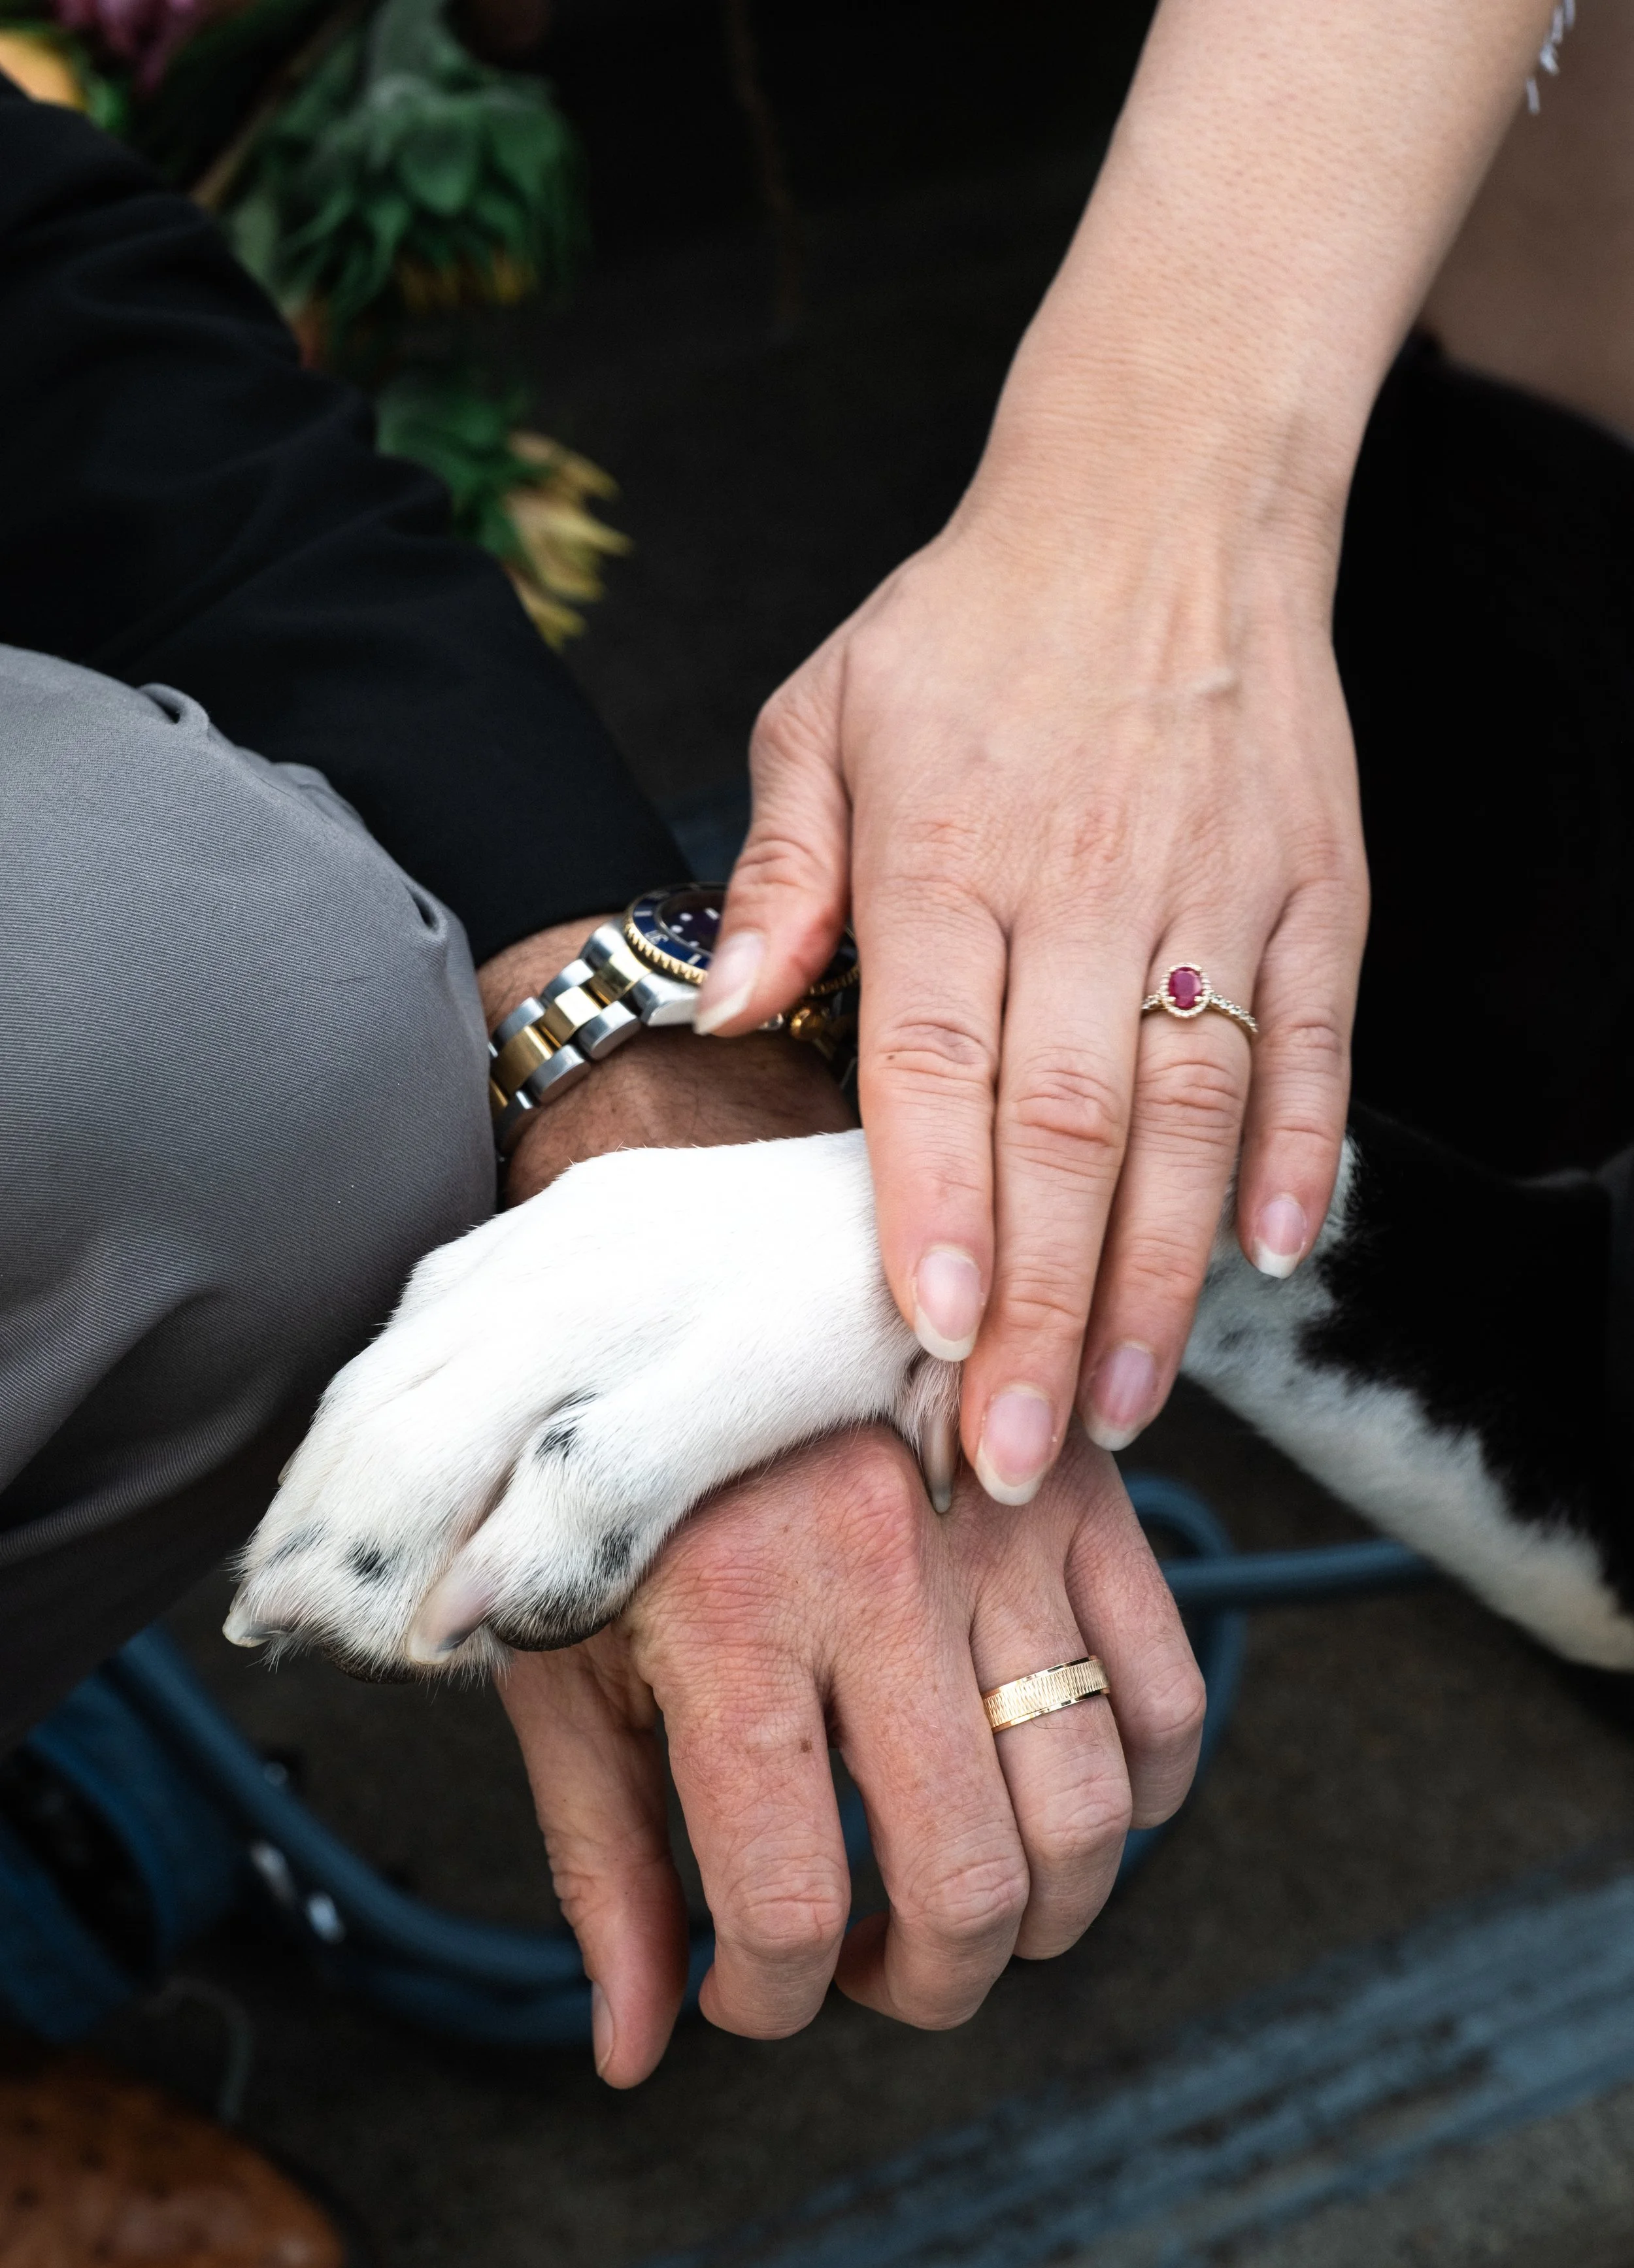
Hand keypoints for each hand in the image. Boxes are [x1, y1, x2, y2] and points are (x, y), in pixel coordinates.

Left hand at [499, 1420, 1202, 2085]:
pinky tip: (1053, 1800)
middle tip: (871, 1966)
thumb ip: (604, 1865)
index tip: (745, 1988)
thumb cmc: (619, 1492)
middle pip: (972, 1884)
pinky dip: (1141, 1795)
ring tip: (958, 1898)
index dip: (768, 2001)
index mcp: (729, 1623)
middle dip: (927, 1983)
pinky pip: (1170, 1699)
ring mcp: (1000, 1533)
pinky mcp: (1081, 1499)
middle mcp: (879, 1579)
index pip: (790, 1906)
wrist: (702, 1280)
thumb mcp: (567, 1663)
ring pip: (1093, 1813)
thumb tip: (636, 2052)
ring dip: (1041, 1915)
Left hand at [688, 0, 1557, 1499]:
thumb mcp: (827, 709)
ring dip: (1163, 1275)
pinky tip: (1276, 1256)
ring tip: (1130, 1405)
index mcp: (949, 859)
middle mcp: (1082, 888)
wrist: (1166, 495)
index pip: (934, 1068)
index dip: (937, 1214)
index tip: (934, 1345)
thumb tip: (720, 1008)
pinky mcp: (1314, 885)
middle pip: (1064, 1131)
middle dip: (1044, 1308)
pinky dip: (1301, 1153)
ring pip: (1191, 1117)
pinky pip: (1313, 1041)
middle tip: (1020, 1451)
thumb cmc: (972, 619)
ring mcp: (1213, 891)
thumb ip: (777, 872)